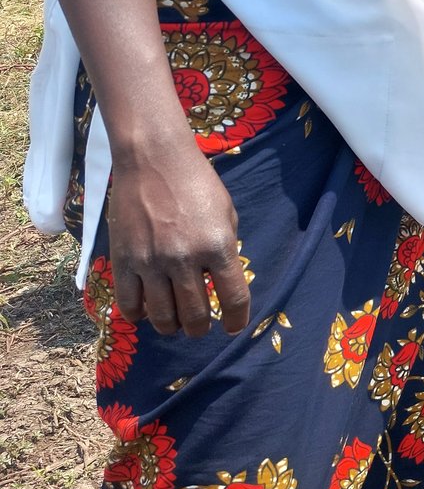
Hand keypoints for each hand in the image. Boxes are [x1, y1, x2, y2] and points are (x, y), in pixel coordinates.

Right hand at [105, 136, 250, 336]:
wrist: (154, 160)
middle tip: (199, 328)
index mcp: (218, 246)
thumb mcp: (226, 215)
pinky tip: (146, 312)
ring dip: (171, 326)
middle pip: (194, 314)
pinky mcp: (123, 260)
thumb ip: (224, 249)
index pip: (233, 298)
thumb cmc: (197, 184)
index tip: (232, 327)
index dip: (235, 319)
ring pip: (161, 316)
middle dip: (199, 328)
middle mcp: (185, 259)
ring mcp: (151, 262)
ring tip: (175, 324)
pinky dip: (139, 315)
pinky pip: (129, 303)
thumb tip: (219, 282)